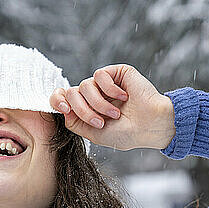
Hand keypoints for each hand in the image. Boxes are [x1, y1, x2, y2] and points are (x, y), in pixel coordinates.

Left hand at [49, 64, 174, 150]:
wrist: (150, 126)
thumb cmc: (127, 134)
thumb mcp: (95, 134)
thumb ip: (75, 122)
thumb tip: (62, 110)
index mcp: (87, 109)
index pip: (63, 98)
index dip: (58, 100)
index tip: (65, 109)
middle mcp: (94, 95)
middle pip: (72, 93)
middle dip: (84, 110)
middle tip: (100, 122)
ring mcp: (104, 84)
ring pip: (85, 85)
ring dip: (99, 103)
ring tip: (115, 113)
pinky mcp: (116, 73)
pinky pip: (100, 75)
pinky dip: (110, 89)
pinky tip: (124, 97)